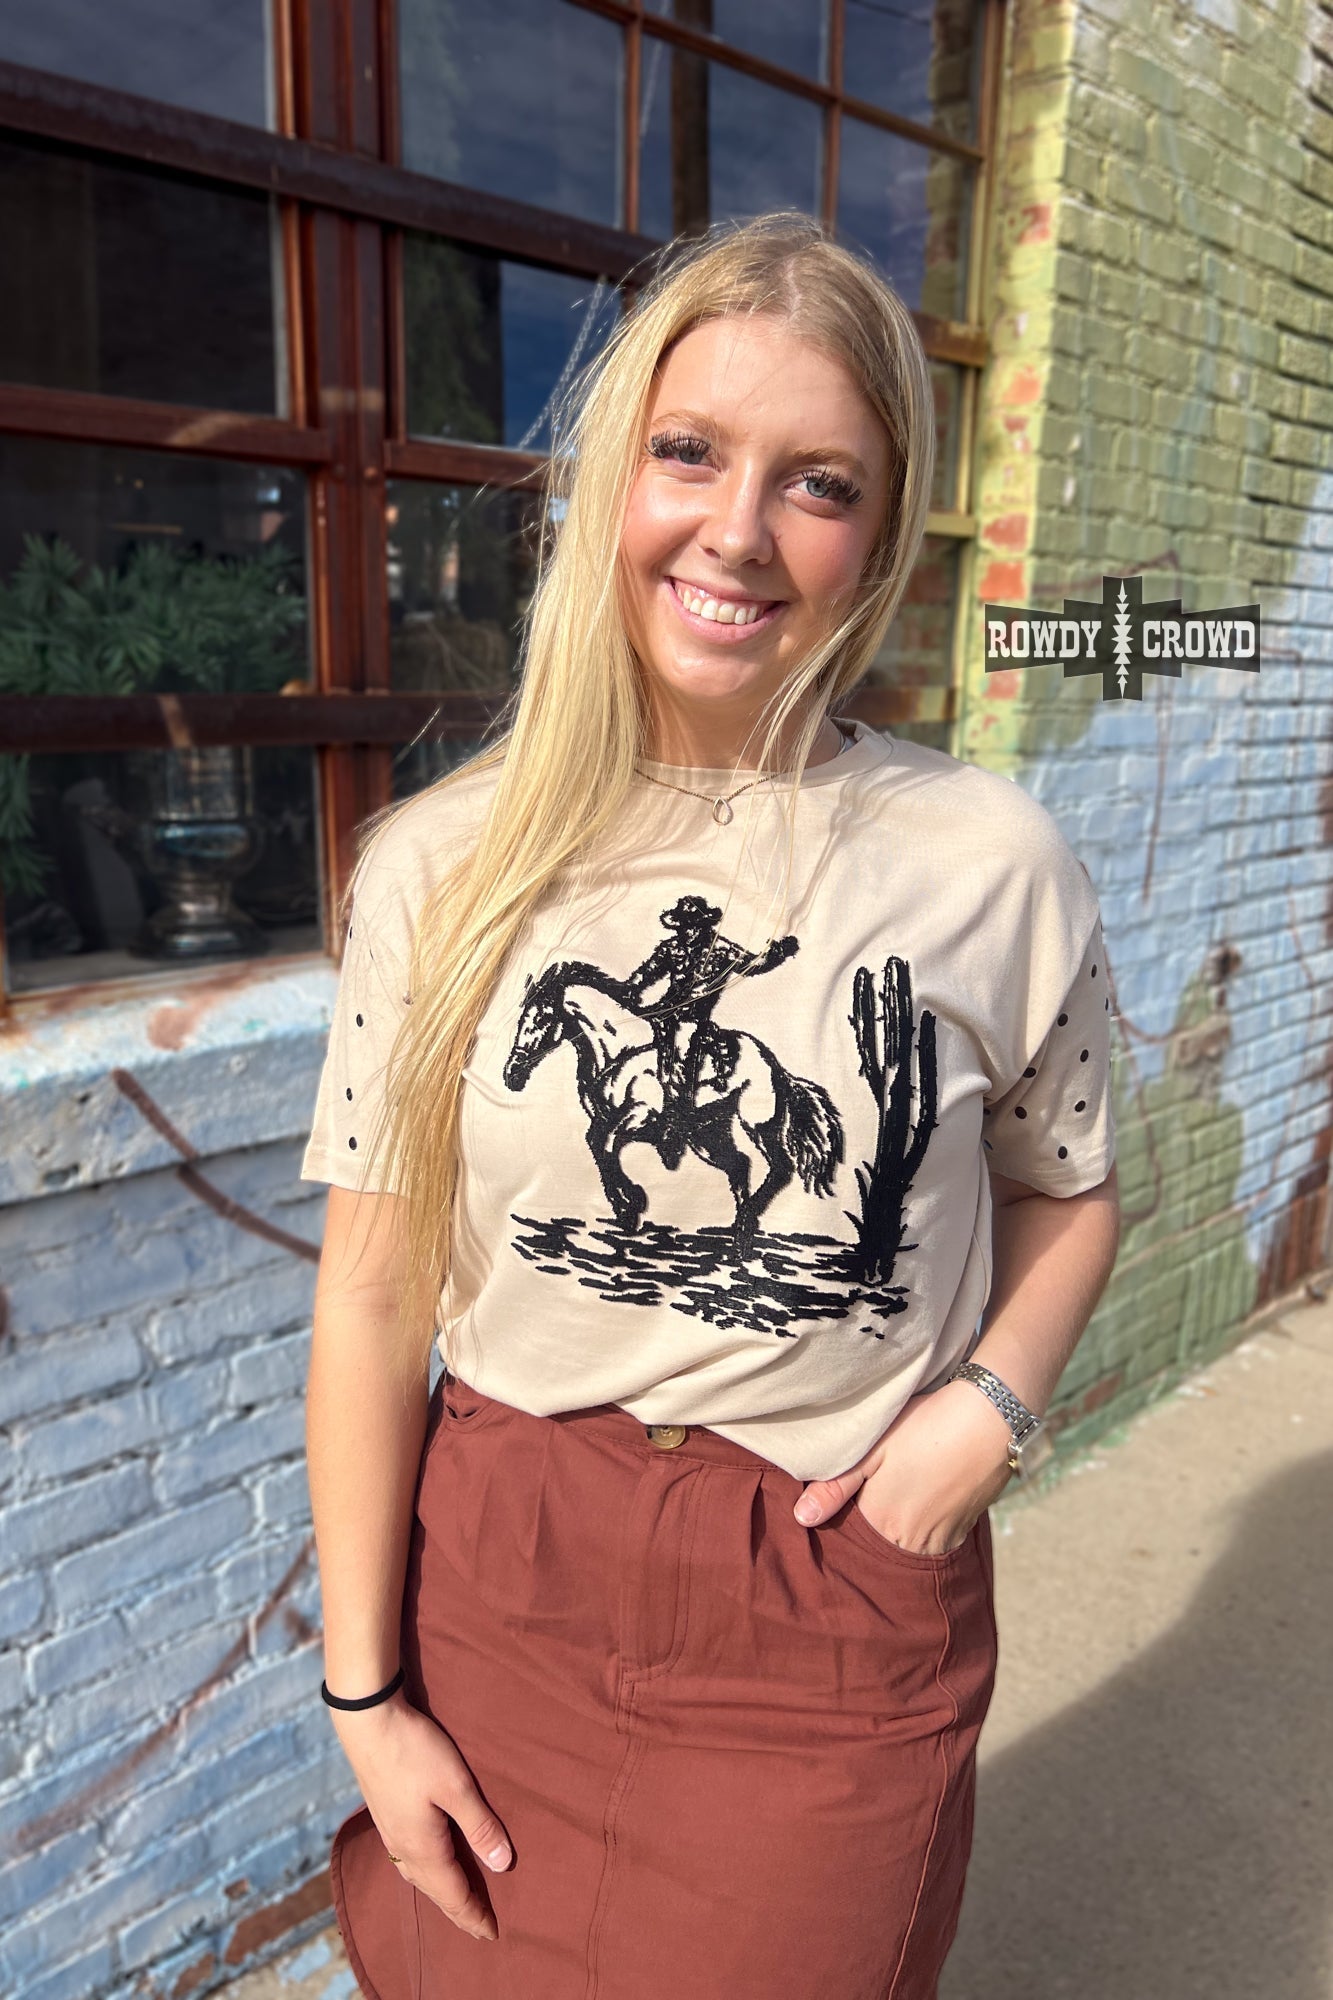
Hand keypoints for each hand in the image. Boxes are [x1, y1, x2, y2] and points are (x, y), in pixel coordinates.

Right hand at [330, 1692, 511, 1941]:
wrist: (368, 1723)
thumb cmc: (415, 1752)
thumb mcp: (456, 1786)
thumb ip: (479, 1825)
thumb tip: (502, 1864)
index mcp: (423, 1848)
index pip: (454, 1894)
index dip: (475, 1915)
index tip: (493, 1933)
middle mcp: (403, 1848)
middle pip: (435, 1892)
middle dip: (459, 1912)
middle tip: (479, 1927)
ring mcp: (390, 1832)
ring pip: (419, 1877)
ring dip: (440, 1894)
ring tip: (456, 1902)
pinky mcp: (385, 1816)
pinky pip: (408, 1861)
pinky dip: (425, 1874)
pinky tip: (427, 1864)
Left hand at [792, 1378, 1015, 1555]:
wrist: (989, 1420)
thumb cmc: (924, 1428)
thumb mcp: (873, 1448)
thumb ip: (836, 1487)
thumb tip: (801, 1519)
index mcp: (881, 1520)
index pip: (849, 1534)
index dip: (845, 1515)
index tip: (848, 1496)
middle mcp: (910, 1540)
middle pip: (879, 1544)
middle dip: (872, 1528)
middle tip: (876, 1492)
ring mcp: (940, 1539)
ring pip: (908, 1546)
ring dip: (900, 1530)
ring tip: (903, 1492)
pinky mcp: (964, 1531)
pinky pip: (936, 1542)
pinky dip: (926, 1528)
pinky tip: (926, 1498)